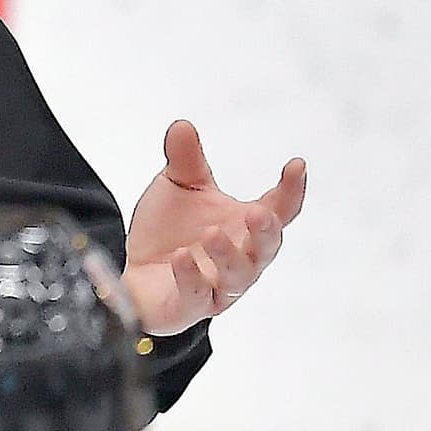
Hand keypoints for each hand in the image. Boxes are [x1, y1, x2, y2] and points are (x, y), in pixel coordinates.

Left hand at [123, 119, 307, 336]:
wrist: (134, 272)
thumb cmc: (168, 232)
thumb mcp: (177, 188)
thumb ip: (185, 160)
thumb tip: (181, 125)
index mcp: (247, 226)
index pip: (280, 208)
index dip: (292, 189)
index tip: (296, 165)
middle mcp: (242, 257)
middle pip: (267, 248)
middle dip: (265, 232)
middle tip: (258, 214)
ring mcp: (219, 285)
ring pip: (237, 275)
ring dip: (228, 254)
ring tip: (213, 233)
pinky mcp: (192, 305)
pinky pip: (197, 293)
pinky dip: (191, 276)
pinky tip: (182, 257)